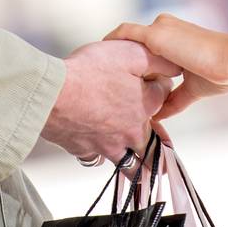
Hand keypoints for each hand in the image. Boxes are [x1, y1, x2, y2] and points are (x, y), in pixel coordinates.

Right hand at [41, 40, 180, 164]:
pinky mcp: (84, 149)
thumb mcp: (129, 53)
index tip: (155, 81)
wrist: (52, 95)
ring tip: (142, 172)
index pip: (164, 96)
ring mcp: (107, 145)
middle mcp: (130, 131)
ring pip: (130, 165)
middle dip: (159, 146)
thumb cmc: (88, 72)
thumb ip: (156, 60)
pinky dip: (99, 157)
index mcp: (144, 106)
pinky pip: (97, 159)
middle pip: (153, 146)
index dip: (161, 84)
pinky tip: (98, 152)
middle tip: (164, 152)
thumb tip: (175, 68)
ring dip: (137, 166)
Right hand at [107, 14, 227, 118]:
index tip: (97, 62)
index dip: (114, 48)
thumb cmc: (195, 45)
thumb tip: (110, 41)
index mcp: (161, 29)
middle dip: (130, 76)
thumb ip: (132, 35)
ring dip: (146, 95)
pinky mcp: (194, 89)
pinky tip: (150, 121)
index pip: (130, 38)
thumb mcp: (156, 36)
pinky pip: (173, 102)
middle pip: (142, 63)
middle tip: (112, 89)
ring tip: (128, 105)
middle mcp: (170, 47)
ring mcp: (182, 69)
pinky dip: (163, 111)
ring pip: (157, 84)